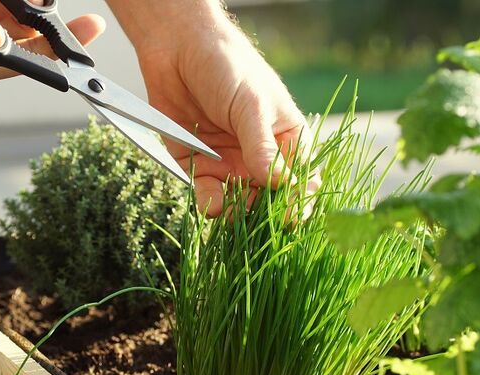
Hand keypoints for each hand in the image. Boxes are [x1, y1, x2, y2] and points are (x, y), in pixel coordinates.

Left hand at [113, 4, 318, 216]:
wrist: (177, 50)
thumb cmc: (227, 67)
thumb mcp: (251, 105)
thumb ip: (262, 147)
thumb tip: (279, 184)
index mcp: (285, 140)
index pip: (301, 179)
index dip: (299, 200)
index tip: (292, 215)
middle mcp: (259, 158)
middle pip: (270, 200)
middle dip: (265, 213)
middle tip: (258, 219)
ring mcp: (229, 165)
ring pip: (239, 204)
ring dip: (237, 212)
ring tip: (232, 209)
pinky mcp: (198, 167)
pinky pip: (207, 195)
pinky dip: (209, 203)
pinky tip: (211, 203)